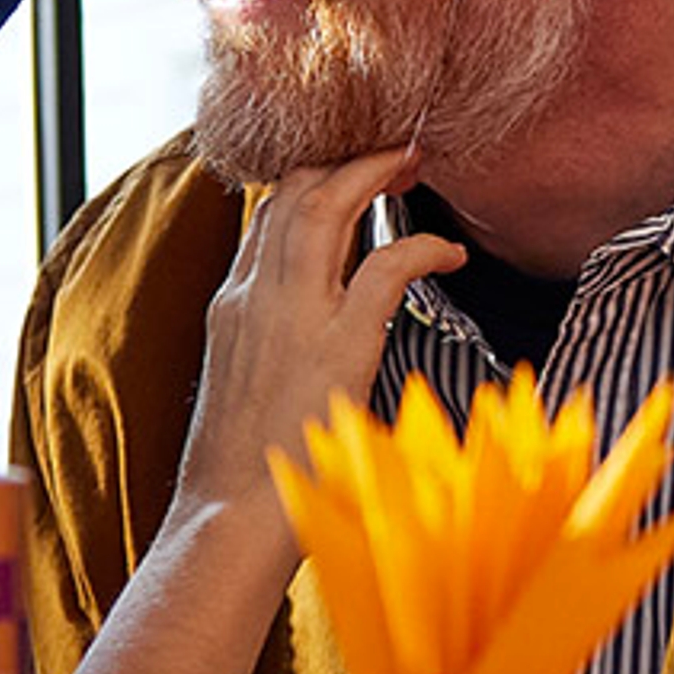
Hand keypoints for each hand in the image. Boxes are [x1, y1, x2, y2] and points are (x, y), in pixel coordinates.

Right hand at [56, 147, 462, 673]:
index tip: (345, 172)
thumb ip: (264, 350)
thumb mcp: (239, 390)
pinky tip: (450, 252)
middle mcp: (252, 294)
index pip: (264, 216)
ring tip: (415, 163)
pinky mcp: (336, 343)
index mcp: (229, 305)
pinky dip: (423, 247)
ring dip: (376, 172)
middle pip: (294, 189)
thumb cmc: (236, 476)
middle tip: (393, 151)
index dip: (308, 181)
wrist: (223, 522)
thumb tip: (297, 347)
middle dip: (345, 158)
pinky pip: (388, 266)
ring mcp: (290, 313)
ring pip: (328, 203)